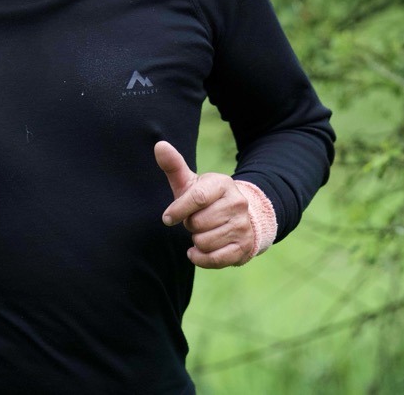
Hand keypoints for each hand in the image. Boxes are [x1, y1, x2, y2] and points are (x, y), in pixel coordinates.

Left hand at [155, 140, 255, 267]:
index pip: (197, 198)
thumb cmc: (206, 200)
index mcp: (223, 184)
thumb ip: (174, 166)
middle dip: (190, 225)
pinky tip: (198, 250)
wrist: (239, 218)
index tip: (167, 218)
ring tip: (204, 231)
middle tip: (197, 220)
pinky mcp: (244, 247)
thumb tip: (159, 145)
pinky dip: (201, 258)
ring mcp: (242, 226)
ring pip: (204, 242)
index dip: (178, 210)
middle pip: (198, 223)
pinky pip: (214, 259)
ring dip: (196, 241)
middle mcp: (238, 203)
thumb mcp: (192, 183)